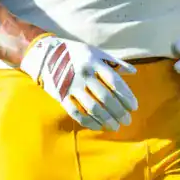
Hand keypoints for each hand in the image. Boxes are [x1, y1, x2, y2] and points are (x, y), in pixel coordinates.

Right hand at [20, 34, 137, 130]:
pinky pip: (77, 113)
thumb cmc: (75, 52)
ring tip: (116, 127)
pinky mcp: (61, 96)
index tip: (134, 107)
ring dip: (107, 119)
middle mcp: (84, 74)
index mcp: (94, 61)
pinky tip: (98, 126)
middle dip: (119, 111)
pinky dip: (89, 122)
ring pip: (93, 107)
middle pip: (106, 97)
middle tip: (127, 120)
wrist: (45, 54)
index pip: (115, 81)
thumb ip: (114, 62)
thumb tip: (134, 72)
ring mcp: (72, 86)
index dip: (126, 95)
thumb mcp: (95, 52)